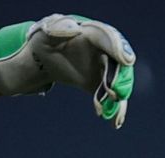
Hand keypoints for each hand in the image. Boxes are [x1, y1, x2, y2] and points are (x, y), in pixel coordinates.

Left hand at [0, 14, 134, 126]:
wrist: (39, 60)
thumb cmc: (41, 42)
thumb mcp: (44, 33)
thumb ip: (57, 28)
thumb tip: (74, 30)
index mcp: (89, 33)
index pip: (108, 38)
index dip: (118, 48)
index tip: (126, 60)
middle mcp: (101, 49)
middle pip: (119, 62)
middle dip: (121, 77)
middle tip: (117, 92)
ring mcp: (102, 67)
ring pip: (118, 81)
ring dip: (119, 97)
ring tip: (114, 114)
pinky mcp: (98, 83)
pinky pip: (111, 96)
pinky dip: (115, 109)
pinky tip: (115, 122)